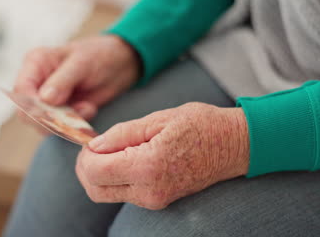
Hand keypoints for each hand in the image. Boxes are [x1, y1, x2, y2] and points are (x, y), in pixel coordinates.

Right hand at [13, 35, 139, 131]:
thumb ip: (62, 80)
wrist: (120, 63)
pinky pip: (59, 127)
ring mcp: (47, 99)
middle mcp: (36, 82)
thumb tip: (44, 99)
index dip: (32, 106)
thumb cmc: (99, 55)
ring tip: (86, 107)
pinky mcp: (60, 112)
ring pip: (41, 124)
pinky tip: (88, 108)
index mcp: (35, 63)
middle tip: (74, 114)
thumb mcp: (82, 63)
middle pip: (26, 112)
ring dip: (65, 122)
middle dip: (49, 118)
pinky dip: (74, 124)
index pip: (21, 91)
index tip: (51, 114)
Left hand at [76, 102, 249, 209]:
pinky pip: (122, 194)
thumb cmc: (200, 125)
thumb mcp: (158, 119)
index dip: (85, 155)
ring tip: (111, 150)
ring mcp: (154, 200)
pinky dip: (113, 178)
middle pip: (95, 189)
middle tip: (95, 146)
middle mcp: (148, 191)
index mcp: (147, 167)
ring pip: (105, 194)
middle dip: (86, 167)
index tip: (92, 139)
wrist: (234, 145)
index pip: (95, 171)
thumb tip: (93, 145)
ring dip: (98, 174)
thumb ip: (121, 134)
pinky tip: (123, 158)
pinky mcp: (157, 200)